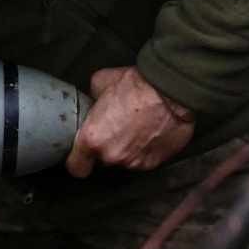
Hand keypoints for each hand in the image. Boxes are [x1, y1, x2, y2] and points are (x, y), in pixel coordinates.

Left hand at [66, 65, 195, 177]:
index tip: (83, 155)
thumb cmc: (136, 85)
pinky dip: (146, 150)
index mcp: (92, 139)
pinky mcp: (154, 163)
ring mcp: (134, 162)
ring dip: (127, 149)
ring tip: (137, 128)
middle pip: (103, 160)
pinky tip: (151, 133)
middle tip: (116, 128)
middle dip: (106, 148)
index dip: (78, 162)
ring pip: (124, 161)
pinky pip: (144, 160)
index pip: (76, 167)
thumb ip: (92, 98)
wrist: (172, 91)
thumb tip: (94, 101)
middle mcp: (111, 156)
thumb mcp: (101, 82)